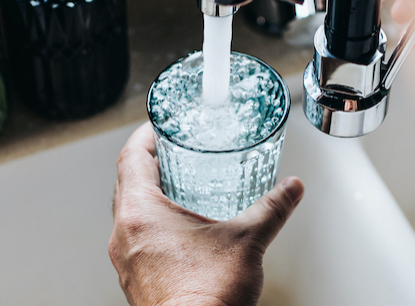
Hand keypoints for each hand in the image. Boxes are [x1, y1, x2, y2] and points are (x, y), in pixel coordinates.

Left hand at [109, 123, 304, 305]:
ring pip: (128, 215)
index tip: (157, 125)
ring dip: (149, 198)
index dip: (144, 136)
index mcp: (140, 213)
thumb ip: (271, 209)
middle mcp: (124, 235)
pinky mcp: (135, 282)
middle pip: (126, 184)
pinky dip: (152, 228)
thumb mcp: (247, 241)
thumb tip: (290, 190)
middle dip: (148, 165)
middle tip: (171, 152)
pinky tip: (179, 234)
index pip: (130, 158)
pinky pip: (136, 242)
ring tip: (177, 191)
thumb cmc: (207, 296)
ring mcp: (126, 261)